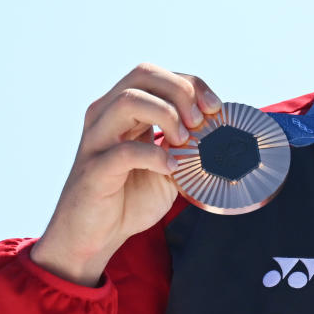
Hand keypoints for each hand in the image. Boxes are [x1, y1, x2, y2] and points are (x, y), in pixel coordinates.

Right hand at [30, 63, 220, 285]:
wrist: (94, 238)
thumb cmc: (129, 198)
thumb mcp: (168, 165)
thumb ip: (187, 145)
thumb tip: (220, 130)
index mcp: (121, 109)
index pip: (156, 75)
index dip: (191, 84)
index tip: (214, 108)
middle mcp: (105, 115)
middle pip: (143, 74)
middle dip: (181, 92)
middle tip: (199, 122)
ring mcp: (96, 140)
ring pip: (130, 100)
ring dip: (167, 115)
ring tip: (183, 142)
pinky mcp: (94, 169)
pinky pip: (125, 151)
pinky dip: (155, 155)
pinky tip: (170, 168)